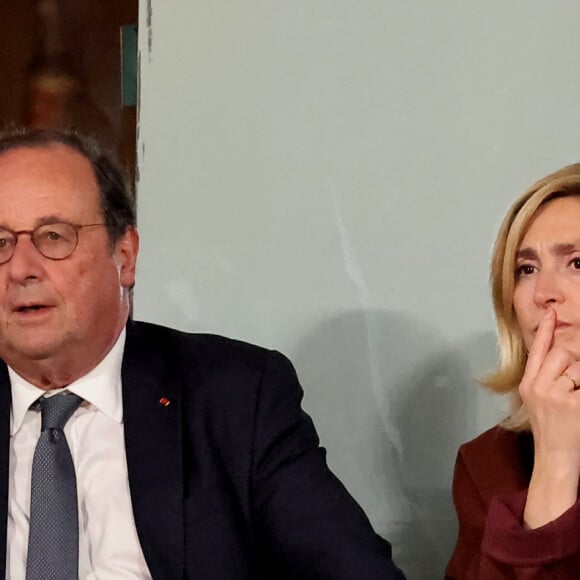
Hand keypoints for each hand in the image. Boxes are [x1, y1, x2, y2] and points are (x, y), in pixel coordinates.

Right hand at [519, 308, 579, 526]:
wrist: (554, 458)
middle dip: (575, 363)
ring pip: (577, 366)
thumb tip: (562, 358)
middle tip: (575, 381)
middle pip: (562, 354)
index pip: (538, 350)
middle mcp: (537, 386)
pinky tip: (577, 405)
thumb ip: (545, 378)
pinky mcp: (571, 404)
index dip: (546, 330)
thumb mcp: (538, 401)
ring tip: (575, 396)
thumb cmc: (551, 430)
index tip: (551, 312)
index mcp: (528, 383)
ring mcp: (553, 395)